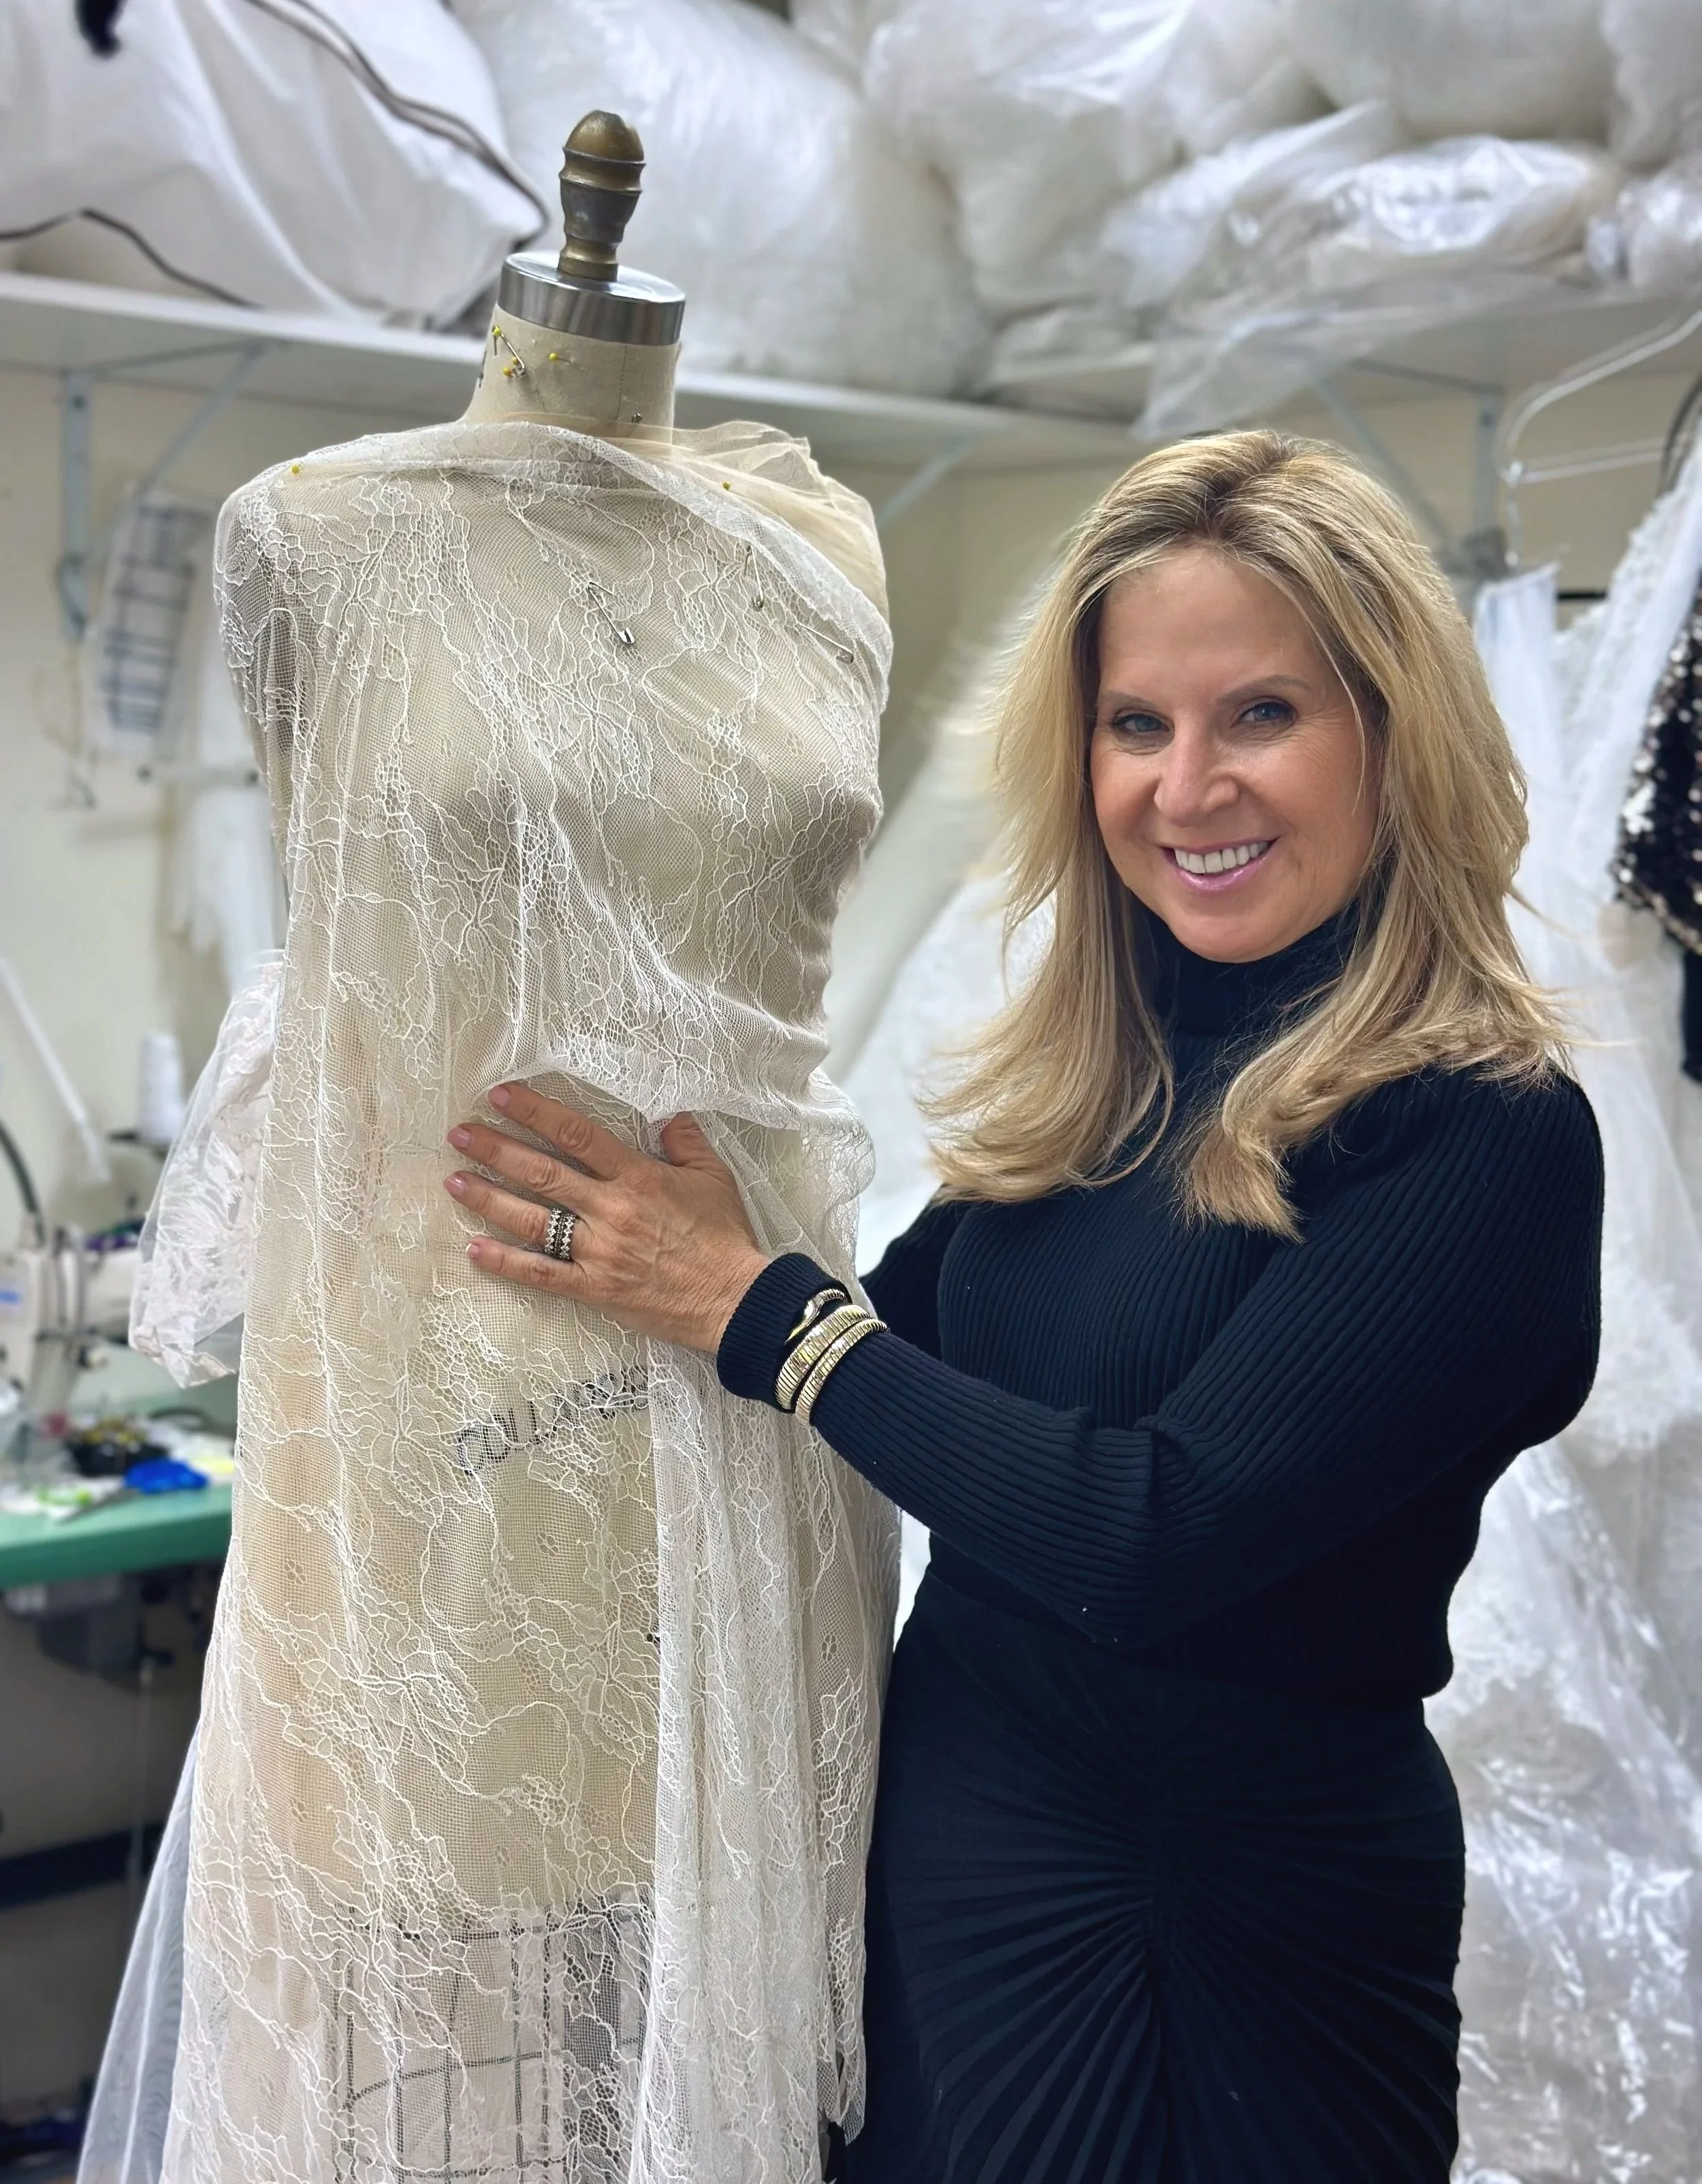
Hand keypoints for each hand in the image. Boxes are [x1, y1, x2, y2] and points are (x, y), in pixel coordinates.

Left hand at [444, 1082, 771, 1353]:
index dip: (536, 1112)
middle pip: (543, 1173)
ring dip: (489, 1198)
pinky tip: (475, 1249)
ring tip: (454, 1180)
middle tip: (460, 1134)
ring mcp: (598, 1251)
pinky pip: (541, 1274)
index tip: (503, 1096)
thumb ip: (685, 1141)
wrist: (735, 1299)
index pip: (577, 1135)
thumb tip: (666, 1115)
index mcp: (637, 1177)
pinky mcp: (594, 1288)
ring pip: (533, 1220)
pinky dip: (506, 1262)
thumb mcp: (714, 1177)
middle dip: (497, 1150)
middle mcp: (610, 1209)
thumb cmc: (725, 1238)